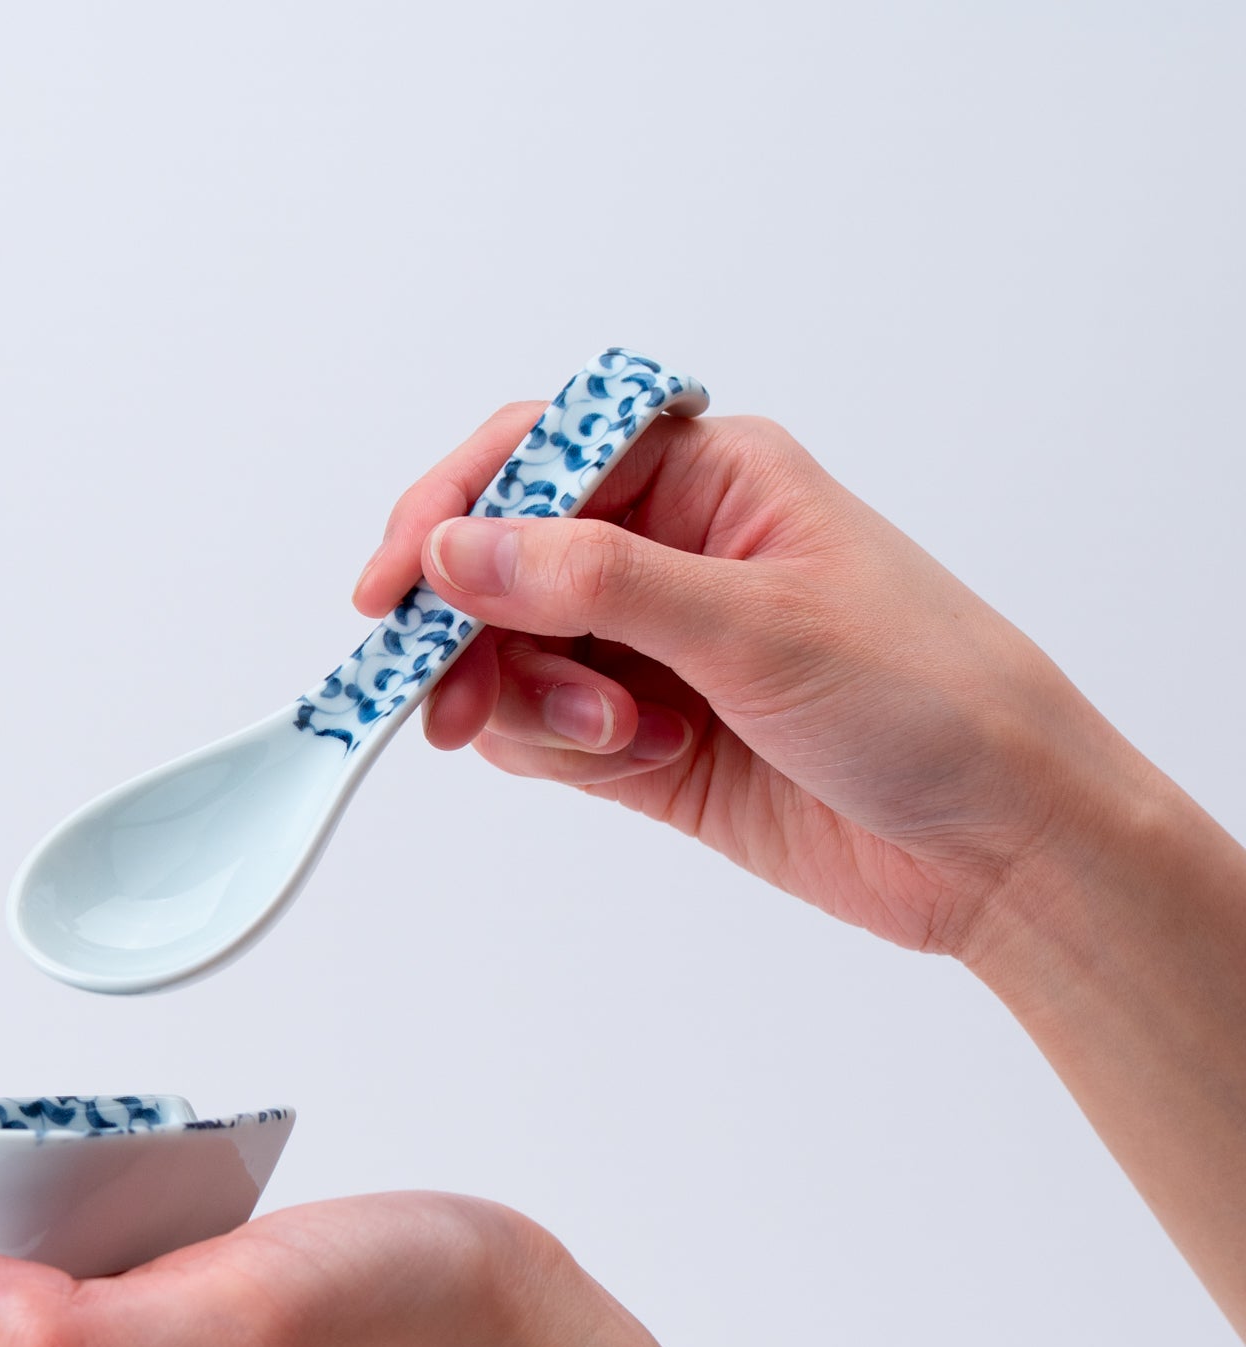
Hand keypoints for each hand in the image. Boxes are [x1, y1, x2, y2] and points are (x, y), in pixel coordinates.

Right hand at [355, 404, 1147, 956]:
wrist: (996, 845)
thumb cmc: (927, 699)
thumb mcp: (756, 625)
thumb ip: (595, 582)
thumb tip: (457, 550)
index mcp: (708, 478)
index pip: (535, 459)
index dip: (450, 514)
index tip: (392, 594)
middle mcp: (669, 552)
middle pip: (501, 566)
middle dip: (479, 638)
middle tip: (456, 711)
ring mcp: (651, 649)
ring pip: (510, 658)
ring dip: (536, 708)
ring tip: (630, 744)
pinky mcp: (644, 738)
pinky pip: (543, 732)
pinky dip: (561, 754)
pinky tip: (642, 764)